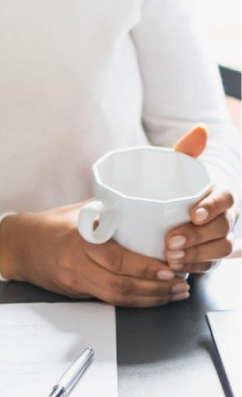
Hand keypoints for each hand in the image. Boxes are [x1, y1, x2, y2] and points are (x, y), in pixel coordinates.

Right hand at [0, 204, 187, 306]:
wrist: (19, 245)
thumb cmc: (50, 224)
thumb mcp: (78, 211)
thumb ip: (107, 211)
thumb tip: (144, 208)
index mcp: (79, 238)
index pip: (117, 258)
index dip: (146, 268)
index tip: (170, 268)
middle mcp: (76, 262)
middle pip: (121, 283)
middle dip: (156, 288)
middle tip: (180, 285)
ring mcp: (75, 280)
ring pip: (118, 298)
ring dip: (150, 299)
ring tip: (173, 295)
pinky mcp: (75, 291)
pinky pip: (108, 301)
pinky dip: (134, 302)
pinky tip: (151, 298)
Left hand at [164, 125, 236, 274]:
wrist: (180, 206)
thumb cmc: (180, 182)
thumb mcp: (181, 165)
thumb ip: (188, 149)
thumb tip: (200, 129)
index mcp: (221, 193)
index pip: (225, 199)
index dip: (212, 207)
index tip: (193, 213)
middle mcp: (226, 217)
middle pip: (221, 229)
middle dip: (197, 237)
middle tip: (170, 241)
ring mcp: (221, 238)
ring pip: (219, 249)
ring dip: (196, 255)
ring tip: (169, 256)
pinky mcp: (212, 256)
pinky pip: (210, 265)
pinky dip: (194, 267)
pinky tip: (176, 267)